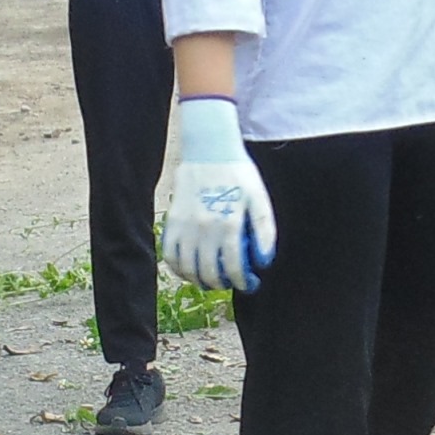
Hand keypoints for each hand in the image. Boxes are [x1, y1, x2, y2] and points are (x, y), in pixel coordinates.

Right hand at [158, 93, 273, 292]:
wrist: (209, 150)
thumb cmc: (238, 174)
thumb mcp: (260, 199)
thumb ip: (265, 230)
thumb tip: (263, 261)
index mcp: (229, 223)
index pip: (233, 266)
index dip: (242, 282)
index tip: (248, 283)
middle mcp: (204, 228)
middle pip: (209, 272)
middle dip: (222, 284)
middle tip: (230, 282)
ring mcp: (185, 225)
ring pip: (187, 267)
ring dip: (199, 280)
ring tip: (210, 279)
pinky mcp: (172, 221)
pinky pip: (169, 254)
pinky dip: (178, 268)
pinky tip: (189, 270)